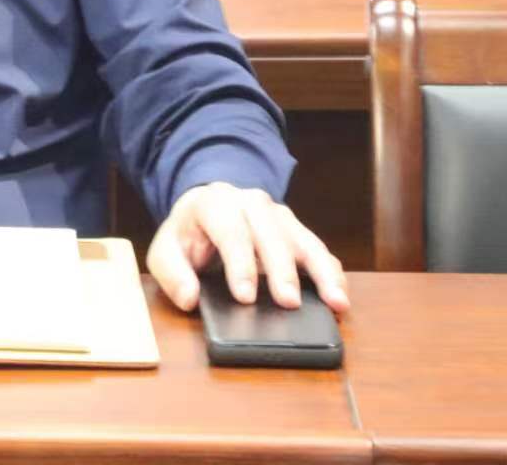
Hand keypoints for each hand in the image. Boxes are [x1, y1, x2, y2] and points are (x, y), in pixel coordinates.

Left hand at [147, 182, 348, 313]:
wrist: (208, 208)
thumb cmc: (189, 235)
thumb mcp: (166, 250)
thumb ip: (172, 273)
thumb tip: (189, 299)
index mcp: (215, 203)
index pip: (231, 231)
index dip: (240, 264)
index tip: (246, 297)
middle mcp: (251, 203)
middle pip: (271, 234)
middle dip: (282, 269)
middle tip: (289, 303)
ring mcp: (278, 215)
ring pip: (303, 239)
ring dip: (321, 271)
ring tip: (336, 301)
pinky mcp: (296, 230)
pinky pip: (317, 249)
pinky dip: (331, 271)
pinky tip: (340, 295)